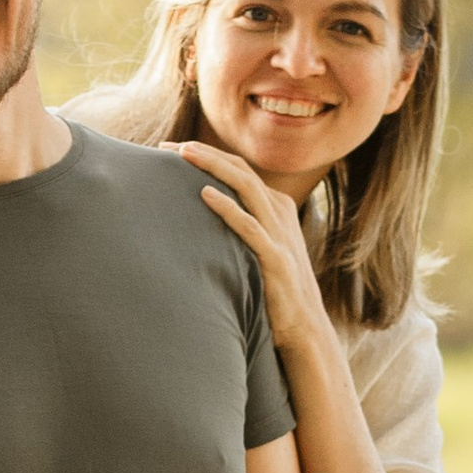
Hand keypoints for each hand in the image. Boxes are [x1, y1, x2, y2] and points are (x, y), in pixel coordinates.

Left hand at [173, 141, 335, 360]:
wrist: (303, 325)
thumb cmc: (272, 287)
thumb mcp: (259, 247)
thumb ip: (241, 225)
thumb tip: (201, 214)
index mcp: (275, 205)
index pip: (238, 169)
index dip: (207, 155)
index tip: (171, 151)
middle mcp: (278, 212)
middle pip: (239, 170)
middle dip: (204, 154)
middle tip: (168, 147)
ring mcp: (278, 233)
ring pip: (245, 187)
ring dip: (213, 168)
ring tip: (183, 156)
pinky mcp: (274, 257)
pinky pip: (249, 227)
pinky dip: (227, 208)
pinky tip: (204, 195)